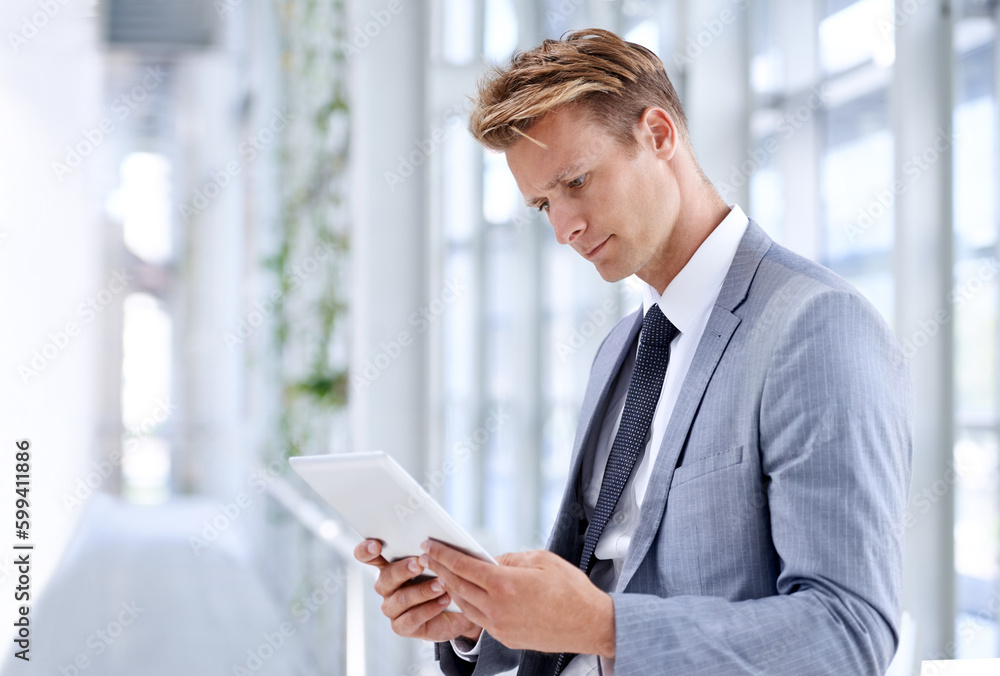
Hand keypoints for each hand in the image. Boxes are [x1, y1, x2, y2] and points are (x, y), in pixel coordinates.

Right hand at [353, 539, 481, 642]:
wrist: (461, 609)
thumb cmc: (448, 578)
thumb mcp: (441, 561)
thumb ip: (431, 551)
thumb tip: (433, 541)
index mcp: (390, 565)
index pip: (367, 555)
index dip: (366, 550)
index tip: (376, 545)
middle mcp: (386, 586)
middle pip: (386, 577)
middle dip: (403, 570)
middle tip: (420, 564)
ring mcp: (391, 607)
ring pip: (401, 599)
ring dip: (423, 591)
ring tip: (442, 585)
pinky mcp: (401, 626)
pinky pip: (411, 618)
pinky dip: (429, 608)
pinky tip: (444, 600)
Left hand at [420, 541, 614, 656]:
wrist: (590, 625)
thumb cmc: (571, 590)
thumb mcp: (541, 560)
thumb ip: (510, 559)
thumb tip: (490, 560)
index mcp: (505, 584)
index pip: (463, 566)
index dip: (443, 554)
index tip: (430, 545)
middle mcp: (497, 608)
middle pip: (457, 586)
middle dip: (440, 569)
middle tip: (428, 557)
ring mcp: (500, 627)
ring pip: (464, 605)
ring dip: (451, 588)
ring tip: (444, 574)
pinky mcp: (506, 639)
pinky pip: (479, 619)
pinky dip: (468, 605)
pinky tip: (467, 594)